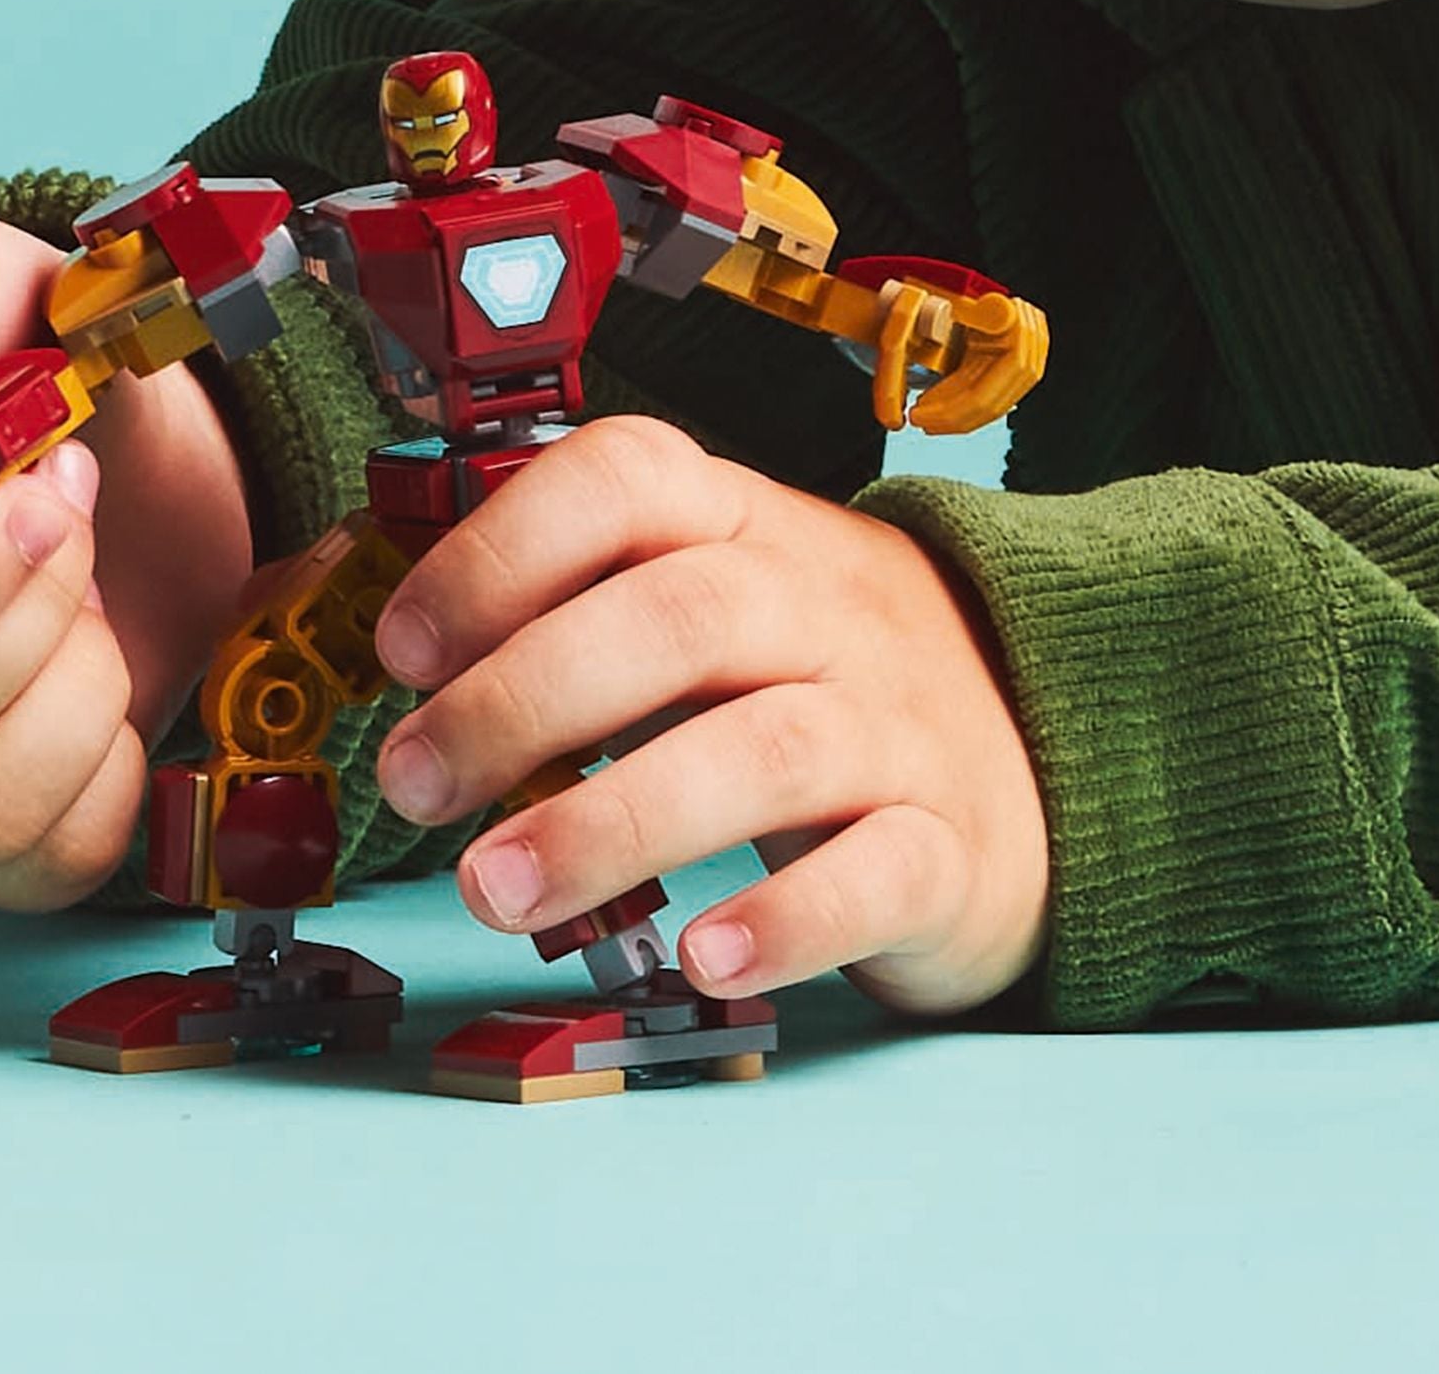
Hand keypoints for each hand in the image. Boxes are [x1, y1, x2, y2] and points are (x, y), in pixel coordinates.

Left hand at [366, 417, 1047, 1013]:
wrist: (1034, 741)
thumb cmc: (810, 669)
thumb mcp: (706, 597)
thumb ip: (578, 610)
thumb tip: (413, 674)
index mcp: (739, 522)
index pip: (623, 482)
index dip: (501, 551)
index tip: (404, 649)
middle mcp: (821, 606)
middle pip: (676, 620)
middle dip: (522, 700)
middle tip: (414, 784)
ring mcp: (896, 725)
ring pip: (761, 753)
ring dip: (611, 824)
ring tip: (497, 891)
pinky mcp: (951, 849)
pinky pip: (876, 875)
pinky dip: (781, 919)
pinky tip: (692, 956)